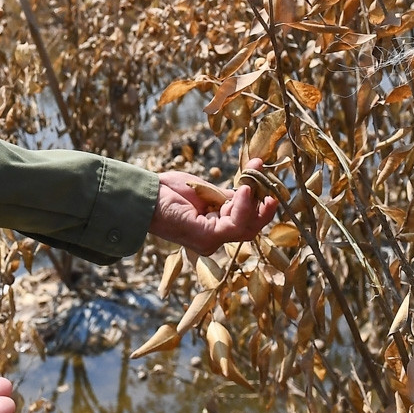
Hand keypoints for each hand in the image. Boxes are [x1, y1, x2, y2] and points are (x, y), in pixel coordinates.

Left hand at [149, 159, 278, 254]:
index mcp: (215, 227)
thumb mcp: (205, 191)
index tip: (260, 172)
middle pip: (251, 228)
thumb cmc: (169, 191)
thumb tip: (250, 188)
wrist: (145, 194)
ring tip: (251, 183)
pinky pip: (234, 225)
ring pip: (246, 228)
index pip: (246, 219)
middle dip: (263, 206)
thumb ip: (226, 196)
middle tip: (268, 182)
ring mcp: (211, 240)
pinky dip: (243, 207)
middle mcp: (215, 239)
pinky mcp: (207, 237)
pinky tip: (244, 190)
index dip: (257, 198)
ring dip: (253, 204)